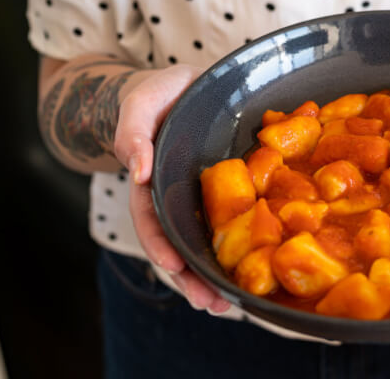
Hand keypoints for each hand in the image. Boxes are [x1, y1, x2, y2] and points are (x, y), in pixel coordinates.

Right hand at [114, 64, 230, 312]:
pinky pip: (237, 220)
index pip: (152, 221)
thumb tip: (138, 171)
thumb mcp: (140, 104)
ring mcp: (205, 196)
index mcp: (153, 182)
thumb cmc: (157, 94)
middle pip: (180, 244)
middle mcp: (178, 196)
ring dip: (216, 275)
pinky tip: (257, 270)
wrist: (186, 84)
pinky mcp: (233, 189)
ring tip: (232, 306)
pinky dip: (244, 247)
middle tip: (212, 304)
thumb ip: (132, 133)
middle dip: (191, 278)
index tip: (174, 268)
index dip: (161, 246)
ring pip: (207, 241)